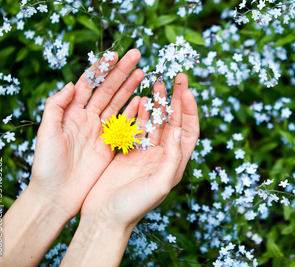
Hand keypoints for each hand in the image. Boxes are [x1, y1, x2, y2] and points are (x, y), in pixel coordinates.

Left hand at [27, 49, 144, 219]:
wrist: (57, 196)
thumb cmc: (47, 166)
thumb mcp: (46, 134)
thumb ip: (56, 108)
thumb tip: (72, 84)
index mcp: (71, 113)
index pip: (88, 84)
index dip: (101, 69)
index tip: (114, 55)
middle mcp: (87, 118)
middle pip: (107, 89)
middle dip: (121, 72)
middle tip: (136, 55)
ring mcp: (100, 130)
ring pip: (117, 103)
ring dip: (129, 87)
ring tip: (143, 73)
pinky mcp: (110, 144)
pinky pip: (124, 124)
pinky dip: (133, 111)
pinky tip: (142, 100)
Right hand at [80, 73, 198, 229]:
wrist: (103, 217)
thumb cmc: (133, 206)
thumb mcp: (158, 183)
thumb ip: (171, 157)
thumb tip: (177, 129)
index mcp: (174, 163)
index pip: (187, 131)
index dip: (190, 111)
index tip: (186, 91)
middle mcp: (163, 155)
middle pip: (173, 121)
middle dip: (176, 99)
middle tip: (177, 77)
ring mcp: (145, 152)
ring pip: (155, 120)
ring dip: (158, 102)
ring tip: (158, 83)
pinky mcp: (127, 151)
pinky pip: (136, 126)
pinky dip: (139, 112)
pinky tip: (140, 99)